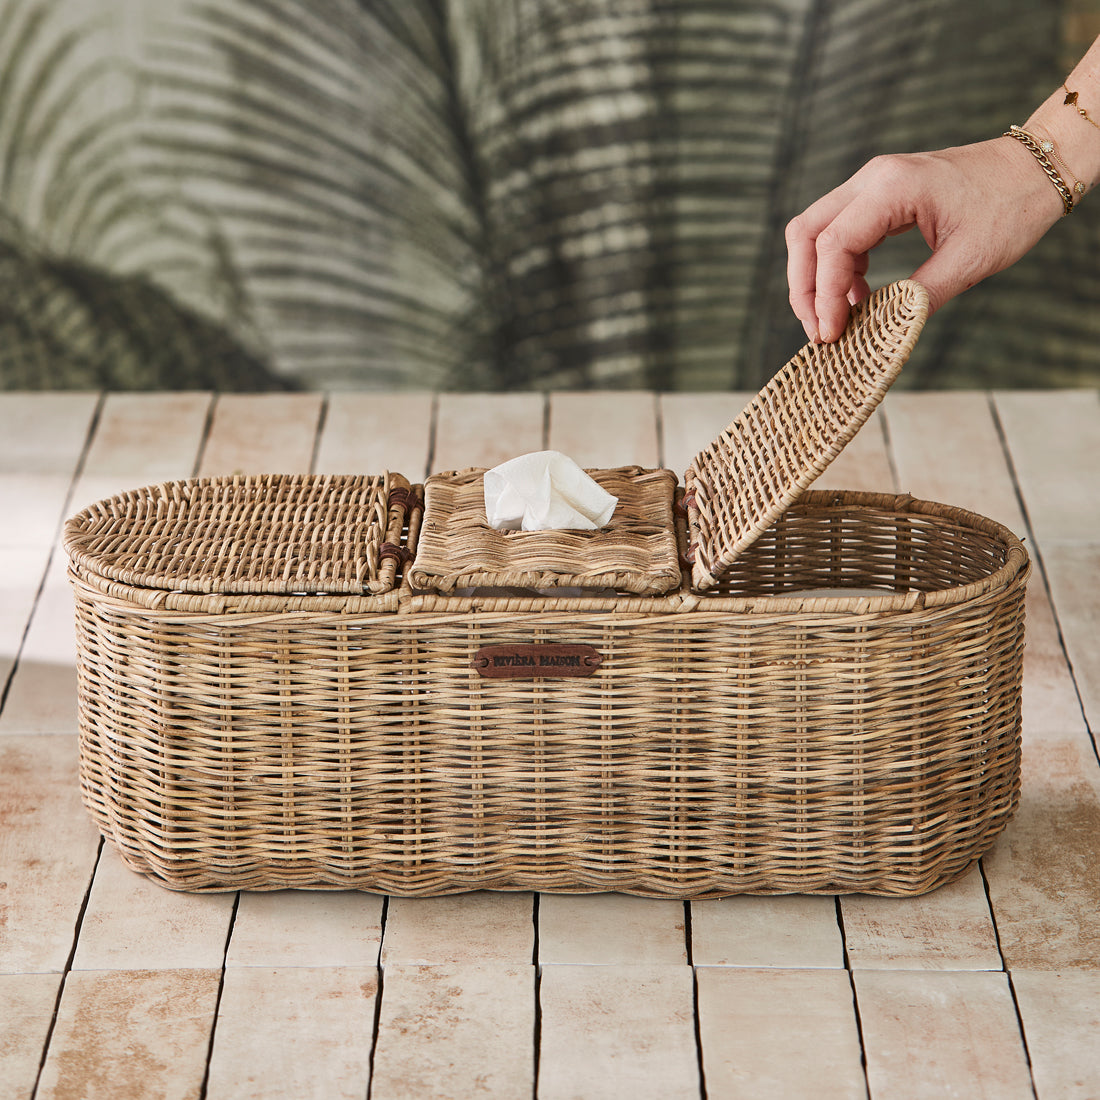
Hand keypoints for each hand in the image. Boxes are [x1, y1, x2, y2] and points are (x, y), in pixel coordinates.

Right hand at [785, 137, 1065, 341]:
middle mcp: (873, 179)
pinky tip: (858, 297)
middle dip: (804, 287)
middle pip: (805, 233)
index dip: (824, 295)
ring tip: (834, 318)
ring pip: (814, 232)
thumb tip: (881, 332)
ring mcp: (872, 184)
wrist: (1036, 168)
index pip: (833, 245)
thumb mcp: (970, 260)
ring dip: (815, 278)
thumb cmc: (1011, 207)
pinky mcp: (878, 196)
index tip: (832, 333)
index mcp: (894, 188)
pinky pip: (837, 232)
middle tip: (818, 329)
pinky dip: (837, 268)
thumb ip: (919, 297)